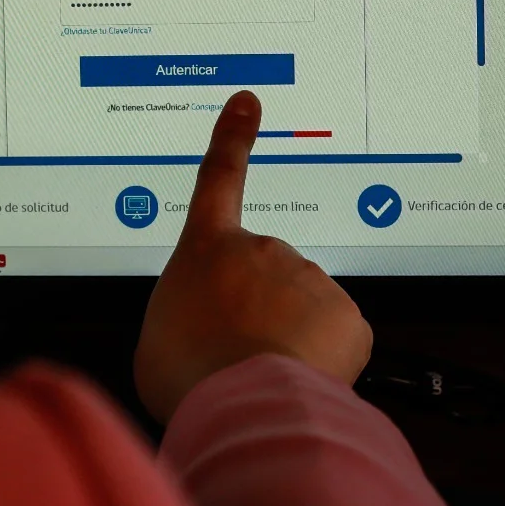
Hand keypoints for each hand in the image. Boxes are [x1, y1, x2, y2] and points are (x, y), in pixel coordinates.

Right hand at [133, 91, 372, 422]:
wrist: (242, 402)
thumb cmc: (188, 370)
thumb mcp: (157, 334)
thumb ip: (181, 313)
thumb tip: (197, 327)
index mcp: (207, 247)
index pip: (218, 179)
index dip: (233, 139)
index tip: (248, 104)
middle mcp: (261, 250)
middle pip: (264, 273)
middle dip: (256, 308)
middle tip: (234, 350)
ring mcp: (307, 279)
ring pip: (302, 308)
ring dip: (287, 337)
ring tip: (261, 372)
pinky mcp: (346, 316)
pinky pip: (336, 339)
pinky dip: (322, 361)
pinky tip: (297, 378)